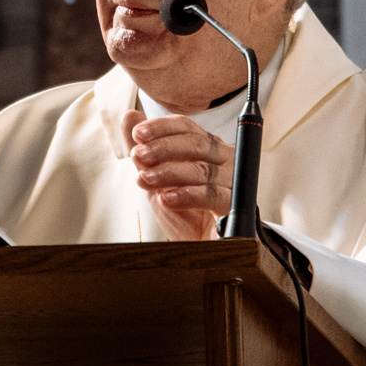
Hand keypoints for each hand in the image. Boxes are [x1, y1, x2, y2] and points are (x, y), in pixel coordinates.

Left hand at [122, 111, 231, 241]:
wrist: (200, 249)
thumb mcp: (157, 179)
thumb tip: (129, 116)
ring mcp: (234, 182)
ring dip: (169, 172)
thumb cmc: (183, 212)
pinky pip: (214, 195)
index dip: (161, 127)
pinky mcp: (237, 207)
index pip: (187, 127)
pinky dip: (188, 195)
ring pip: (202, 170)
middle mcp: (225, 160)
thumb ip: (144, 149)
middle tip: (138, 155)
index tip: (137, 134)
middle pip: (197, 144)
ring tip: (144, 179)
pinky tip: (167, 198)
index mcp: (207, 148)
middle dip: (163, 148)